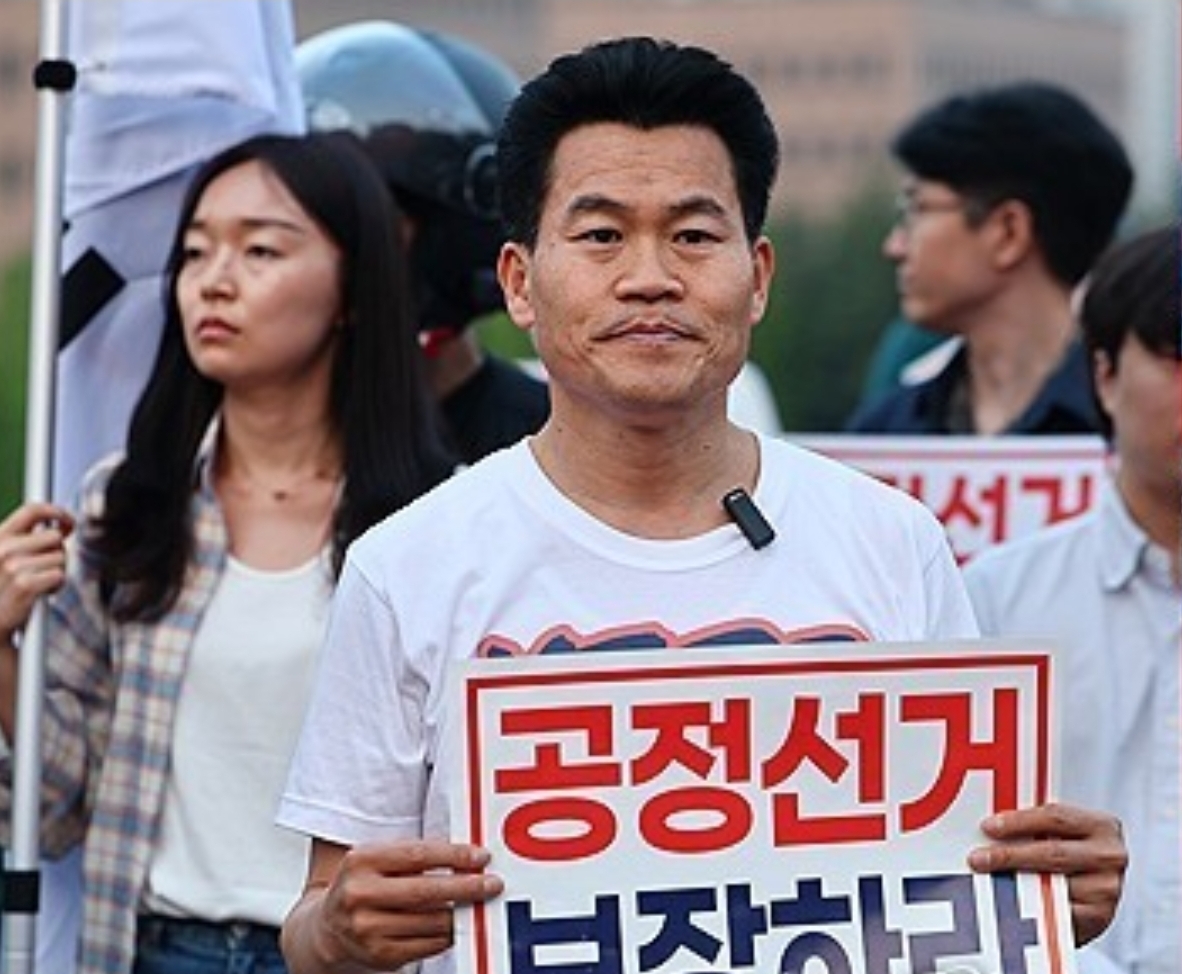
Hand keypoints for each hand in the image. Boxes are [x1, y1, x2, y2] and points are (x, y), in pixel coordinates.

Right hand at [0, 503, 73, 642]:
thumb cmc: (2, 588)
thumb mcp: (5, 556)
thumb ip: (27, 538)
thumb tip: (61, 526)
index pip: (32, 510)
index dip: (57, 512)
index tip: (68, 522)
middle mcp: (3, 549)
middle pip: (54, 537)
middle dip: (57, 553)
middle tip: (44, 569)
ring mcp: (12, 566)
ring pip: (60, 557)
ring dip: (57, 571)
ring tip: (39, 582)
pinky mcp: (24, 584)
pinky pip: (59, 575)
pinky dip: (56, 585)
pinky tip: (41, 592)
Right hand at [307, 840, 502, 971]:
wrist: (325, 930)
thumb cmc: (363, 885)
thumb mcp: (376, 860)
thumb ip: (413, 855)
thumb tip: (466, 857)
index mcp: (360, 861)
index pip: (416, 855)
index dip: (453, 856)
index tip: (481, 857)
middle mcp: (359, 895)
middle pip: (426, 891)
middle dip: (465, 887)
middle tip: (493, 884)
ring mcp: (367, 929)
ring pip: (431, 921)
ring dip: (461, 913)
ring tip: (479, 903)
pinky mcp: (380, 956)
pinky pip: (428, 944)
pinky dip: (448, 934)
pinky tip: (457, 925)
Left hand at [968, 802, 1125, 945]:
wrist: (1092, 898)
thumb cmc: (1067, 856)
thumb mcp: (1059, 834)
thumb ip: (1034, 826)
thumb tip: (989, 826)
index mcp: (1101, 825)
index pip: (1055, 817)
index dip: (1019, 821)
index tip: (988, 827)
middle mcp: (1109, 856)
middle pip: (1052, 852)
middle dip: (1009, 855)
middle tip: (978, 858)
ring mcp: (1106, 889)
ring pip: (1052, 884)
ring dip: (1014, 883)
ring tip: (986, 880)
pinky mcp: (1098, 918)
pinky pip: (1057, 912)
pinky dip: (1029, 909)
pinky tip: (1008, 904)